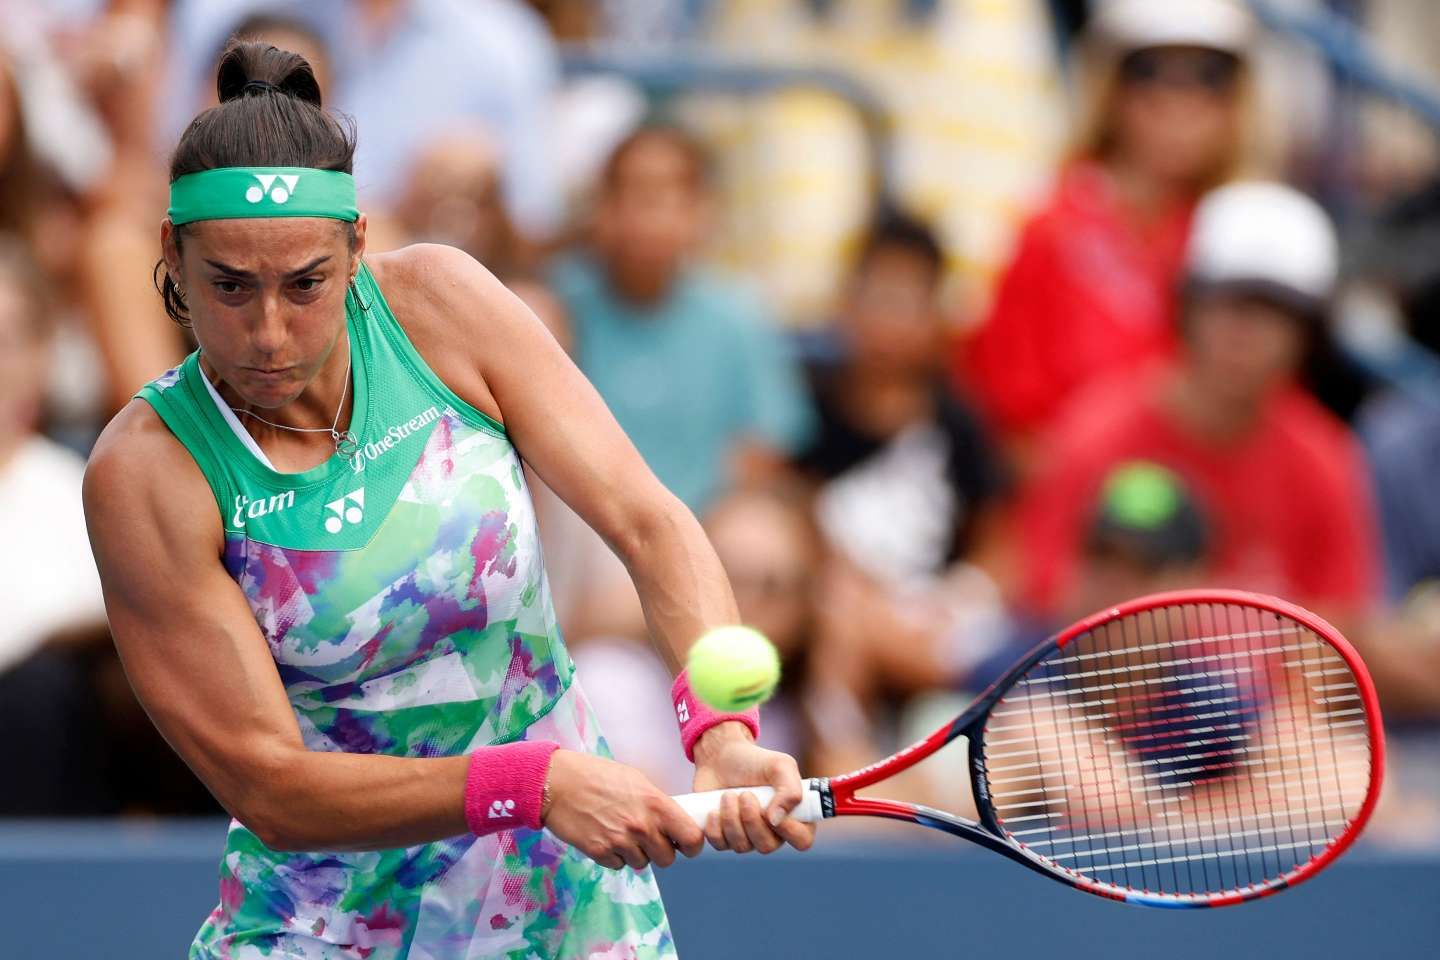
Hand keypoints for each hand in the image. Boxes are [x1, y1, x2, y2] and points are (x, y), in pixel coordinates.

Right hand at [542, 750, 703, 870]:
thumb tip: (671, 822)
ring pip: (642, 863)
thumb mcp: (636, 780)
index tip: (685, 844)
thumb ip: (656, 803)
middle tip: (647, 837)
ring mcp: (620, 841)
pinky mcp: (600, 853)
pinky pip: (619, 865)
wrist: (558, 783)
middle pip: (667, 858)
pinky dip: (614, 856)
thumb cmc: (596, 775)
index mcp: (656, 804)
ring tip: (620, 832)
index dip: (691, 845)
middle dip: (660, 851)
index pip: (691, 838)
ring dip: (635, 853)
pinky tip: (605, 836)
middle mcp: (642, 826)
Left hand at [691, 722, 815, 854]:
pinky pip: (720, 844)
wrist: (721, 757)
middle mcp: (773, 833)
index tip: (770, 810)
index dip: (789, 831)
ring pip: (742, 846)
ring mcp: (748, 838)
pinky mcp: (724, 838)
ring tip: (728, 795)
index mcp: (794, 817)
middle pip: (767, 846)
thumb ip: (790, 790)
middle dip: (752, 820)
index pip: (802, 840)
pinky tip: (714, 810)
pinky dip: (715, 827)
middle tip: (745, 794)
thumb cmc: (756, 762)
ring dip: (732, 818)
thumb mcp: (780, 766)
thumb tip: (775, 820)